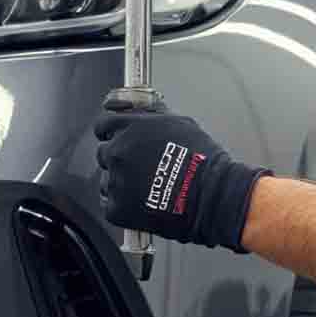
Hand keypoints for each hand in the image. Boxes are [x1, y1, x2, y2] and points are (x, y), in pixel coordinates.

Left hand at [94, 92, 269, 250]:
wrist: (211, 196)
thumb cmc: (202, 161)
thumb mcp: (179, 123)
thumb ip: (151, 116)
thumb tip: (138, 109)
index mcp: (130, 128)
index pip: (103, 125)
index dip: (111, 132)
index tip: (117, 138)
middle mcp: (118, 151)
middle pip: (104, 153)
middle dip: (120, 158)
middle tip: (141, 167)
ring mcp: (116, 180)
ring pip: (107, 179)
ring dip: (121, 182)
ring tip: (146, 187)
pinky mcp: (117, 207)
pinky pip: (110, 203)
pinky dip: (122, 204)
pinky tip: (142, 202)